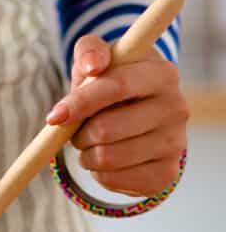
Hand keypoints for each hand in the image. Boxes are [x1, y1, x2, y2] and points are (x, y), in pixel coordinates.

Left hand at [46, 34, 188, 197]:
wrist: (139, 112)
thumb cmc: (111, 80)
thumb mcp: (98, 58)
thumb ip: (90, 51)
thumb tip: (92, 66)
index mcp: (162, 73)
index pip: (117, 86)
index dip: (81, 102)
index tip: (54, 117)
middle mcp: (177, 108)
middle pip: (107, 129)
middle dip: (79, 133)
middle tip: (78, 130)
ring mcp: (175, 143)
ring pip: (107, 158)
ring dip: (86, 154)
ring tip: (91, 143)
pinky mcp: (166, 173)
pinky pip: (114, 181)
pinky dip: (98, 173)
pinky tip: (107, 160)